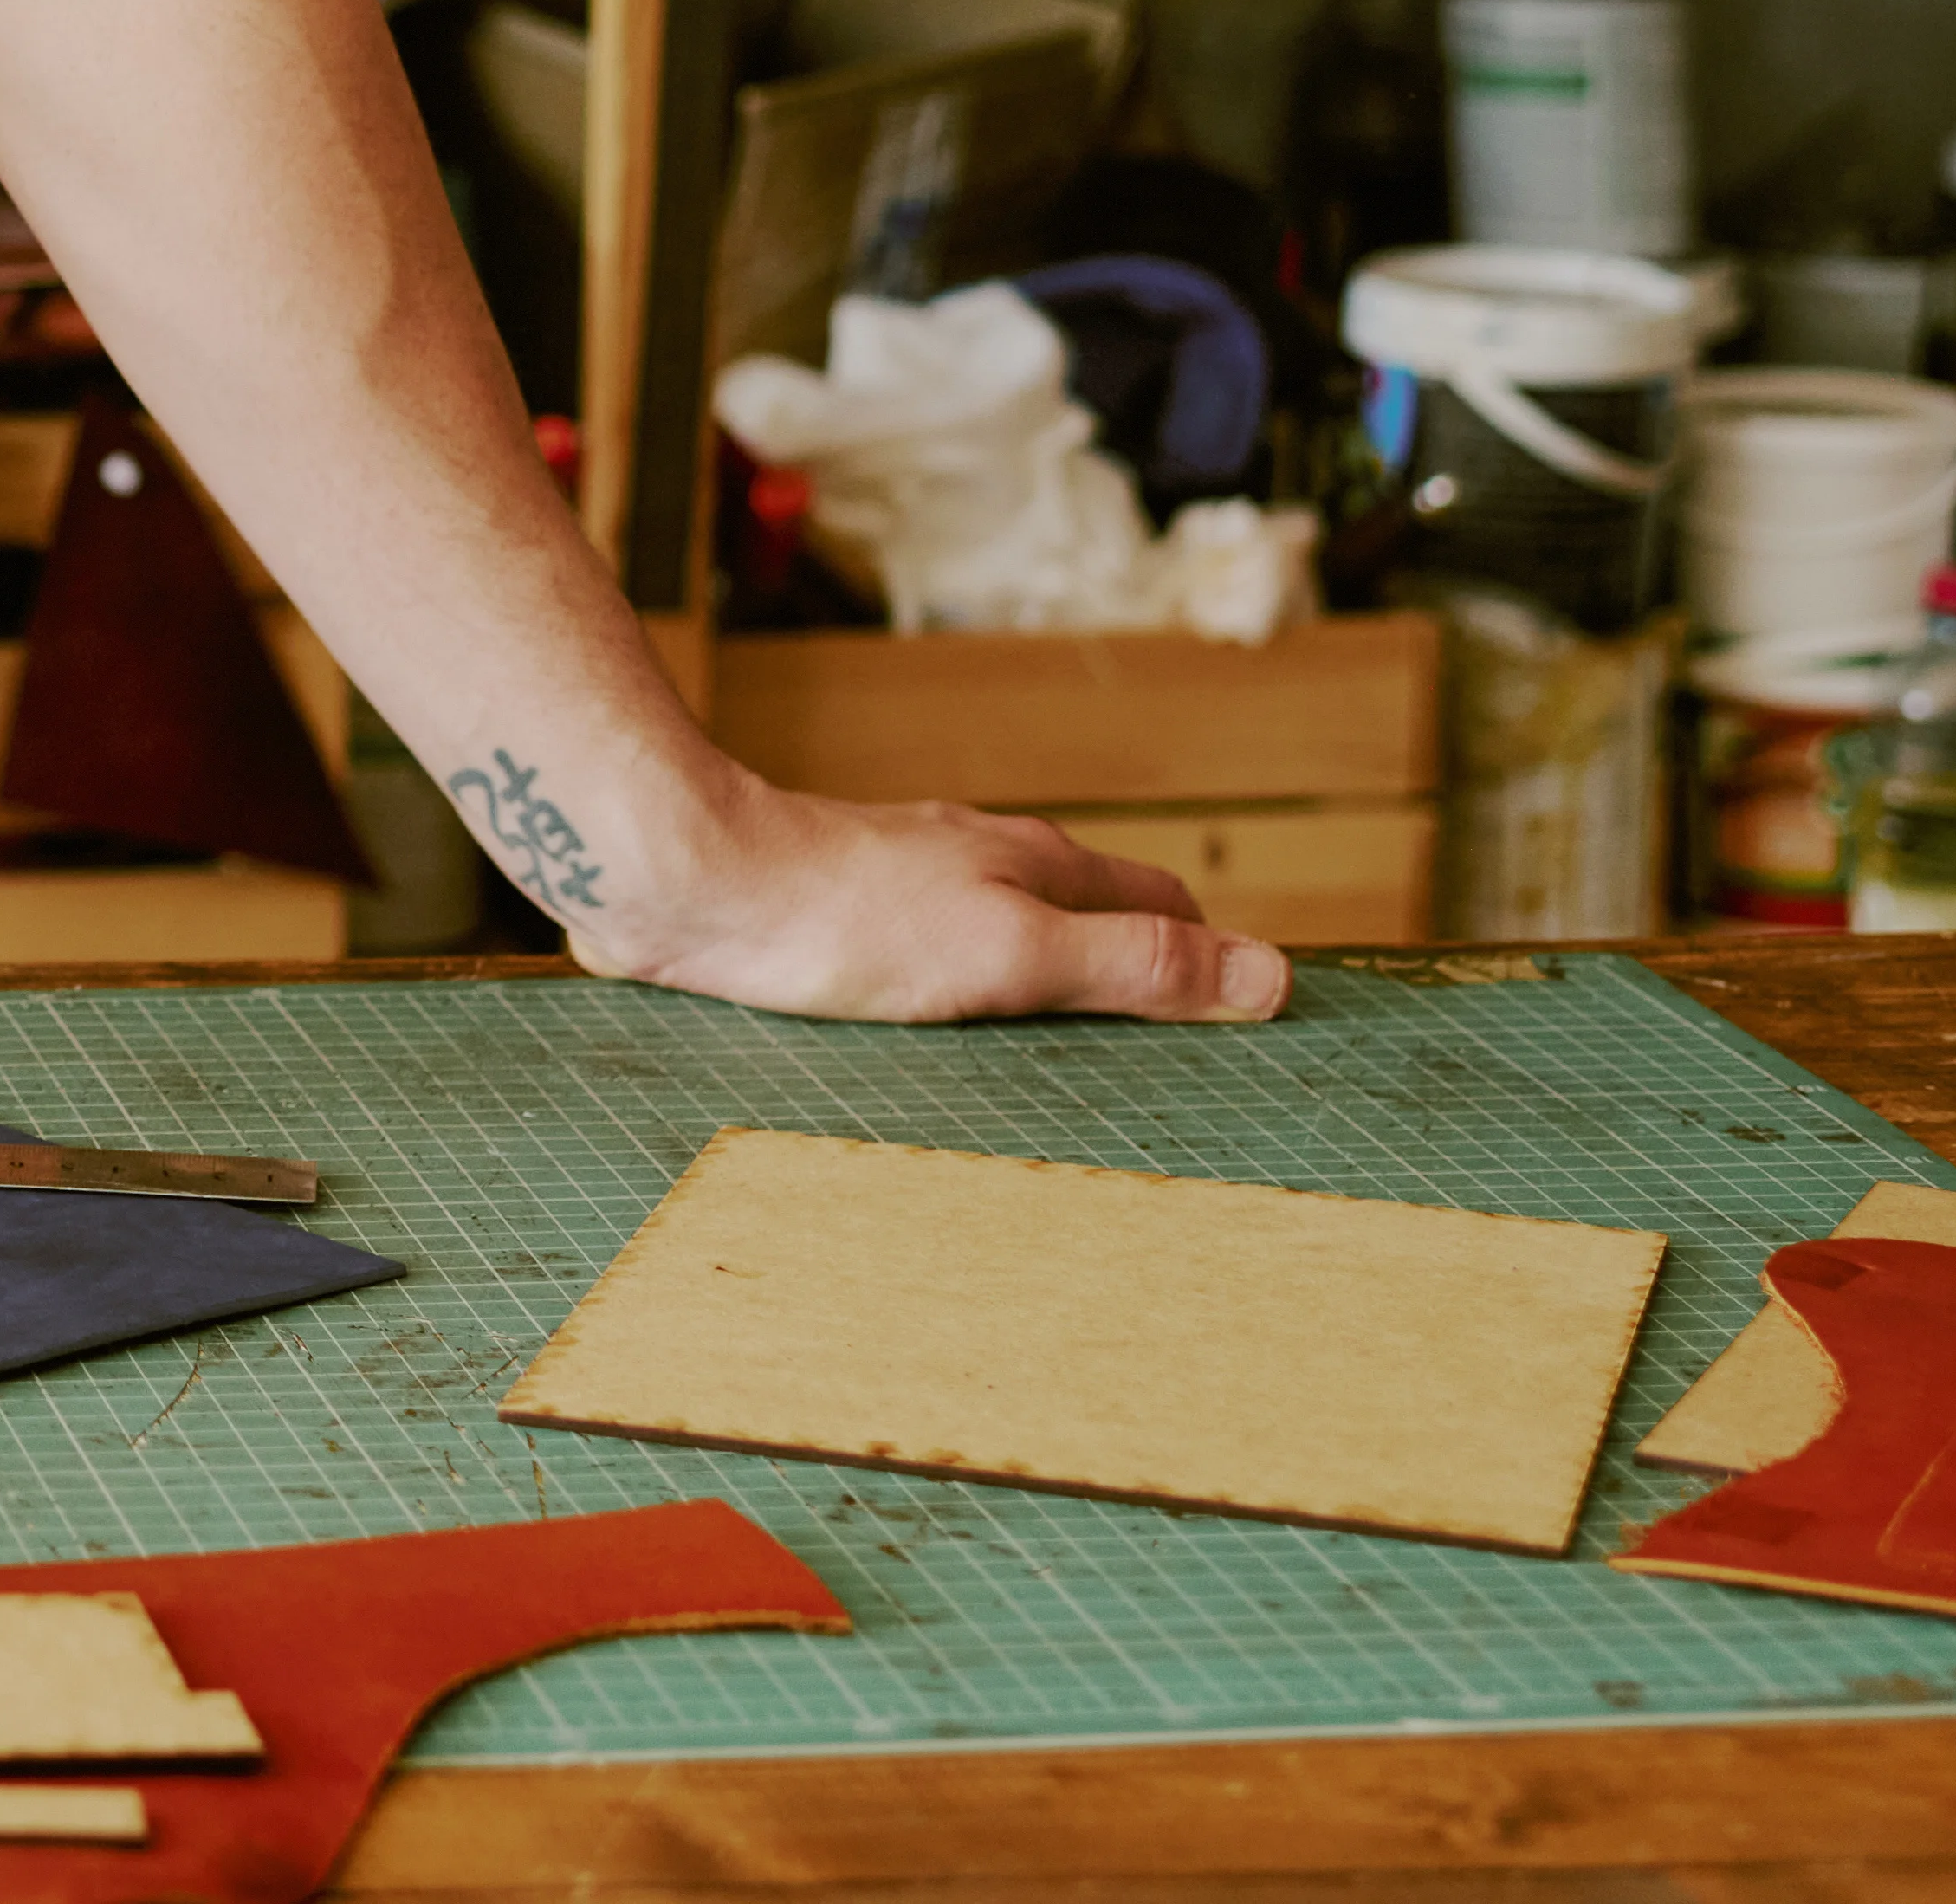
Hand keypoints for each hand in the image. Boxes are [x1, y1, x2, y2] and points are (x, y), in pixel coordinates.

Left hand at [566, 777, 1293, 1027]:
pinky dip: (973, 1012)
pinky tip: (952, 1062)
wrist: (684, 882)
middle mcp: (982, 866)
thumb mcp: (1013, 954)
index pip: (1166, 907)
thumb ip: (1134, 965)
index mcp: (1039, 866)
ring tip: (1074, 1088)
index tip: (1254, 1035)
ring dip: (1051, 1002)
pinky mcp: (845, 924)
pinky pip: (937, 970)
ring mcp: (912, 891)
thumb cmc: (842, 918)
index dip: (1212, 963)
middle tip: (1177, 1078)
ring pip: (1013, 945)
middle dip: (1139, 985)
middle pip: (1093, 922)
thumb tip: (1271, 976)